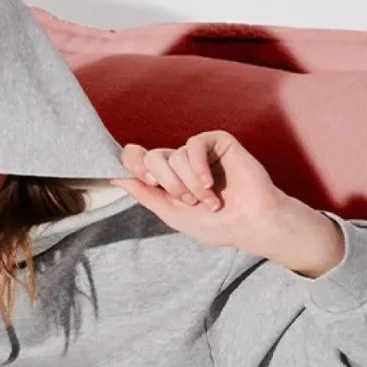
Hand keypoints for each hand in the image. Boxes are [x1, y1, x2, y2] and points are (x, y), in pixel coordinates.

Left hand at [111, 130, 342, 271]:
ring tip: (209, 199)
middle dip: (169, 184)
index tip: (149, 182)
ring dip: (190, 184)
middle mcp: (181, 161)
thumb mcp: (172, 214)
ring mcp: (199, 151)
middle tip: (190, 201)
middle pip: (152, 156)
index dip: (135, 165)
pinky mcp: (217, 142)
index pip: (138, 158)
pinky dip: (198, 166)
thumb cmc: (216, 224)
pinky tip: (210, 182)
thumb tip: (116, 178)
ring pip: (175, 155)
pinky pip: (194, 143)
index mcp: (168, 177)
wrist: (250, 222)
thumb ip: (146, 195)